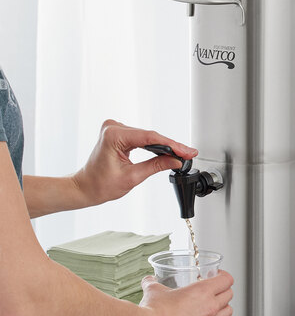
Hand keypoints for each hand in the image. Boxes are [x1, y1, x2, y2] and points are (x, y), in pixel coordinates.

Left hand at [72, 119, 197, 206]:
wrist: (85, 187)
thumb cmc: (99, 185)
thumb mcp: (132, 177)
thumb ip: (156, 166)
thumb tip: (175, 160)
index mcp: (113, 136)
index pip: (150, 138)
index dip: (172, 145)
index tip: (186, 151)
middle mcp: (113, 128)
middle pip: (150, 136)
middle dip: (170, 146)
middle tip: (188, 153)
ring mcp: (116, 129)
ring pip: (148, 136)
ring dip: (164, 146)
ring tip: (181, 153)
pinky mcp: (119, 134)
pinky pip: (142, 138)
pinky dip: (154, 145)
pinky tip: (167, 150)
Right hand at [139, 271, 233, 315]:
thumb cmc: (153, 312)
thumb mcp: (154, 290)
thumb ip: (153, 283)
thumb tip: (149, 280)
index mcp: (202, 291)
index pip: (226, 279)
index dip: (223, 275)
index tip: (217, 275)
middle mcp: (209, 307)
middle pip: (229, 294)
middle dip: (224, 290)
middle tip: (215, 290)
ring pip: (228, 312)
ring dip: (223, 308)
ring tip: (215, 306)